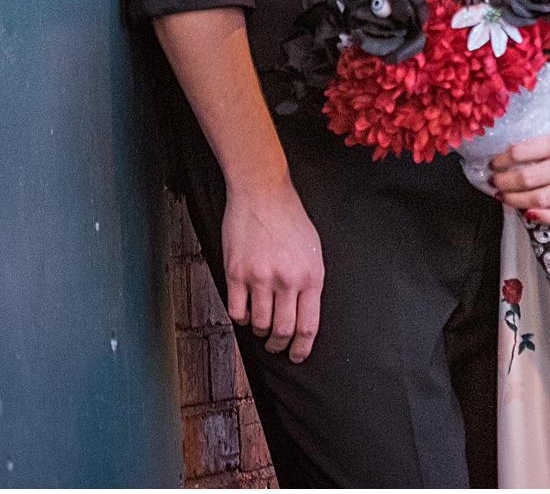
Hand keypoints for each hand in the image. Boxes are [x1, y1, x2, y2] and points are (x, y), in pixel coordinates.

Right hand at [221, 177, 324, 361]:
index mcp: (311, 276)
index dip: (301, 348)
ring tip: (262, 327)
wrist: (262, 193)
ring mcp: (260, 277)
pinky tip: (246, 312)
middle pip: (283, 331)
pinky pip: (237, 311)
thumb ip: (310, 282)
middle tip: (276, 347)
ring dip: (261, 332)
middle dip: (279, 346)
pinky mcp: (236, 273)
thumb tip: (304, 315)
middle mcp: (287, 280)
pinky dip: (242, 319)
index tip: (297, 356)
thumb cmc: (290, 219)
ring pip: (260, 324)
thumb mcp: (313, 251)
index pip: (308, 326)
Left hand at [488, 111, 549, 223]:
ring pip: (540, 200)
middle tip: (494, 180)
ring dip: (516, 200)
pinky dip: (541, 217)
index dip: (502, 159)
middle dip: (504, 181)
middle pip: (527, 179)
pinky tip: (527, 212)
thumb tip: (516, 155)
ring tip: (504, 196)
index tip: (494, 161)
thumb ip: (547, 142)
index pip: (522, 152)